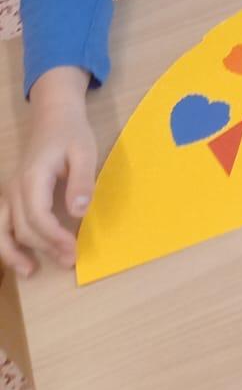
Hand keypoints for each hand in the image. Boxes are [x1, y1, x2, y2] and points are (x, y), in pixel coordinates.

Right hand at [0, 67, 94, 276]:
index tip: (73, 250)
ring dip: (15, 253)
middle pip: (23, 227)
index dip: (54, 237)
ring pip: (4, 229)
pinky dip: (5, 244)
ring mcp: (9, 193)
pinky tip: (19, 260)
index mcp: (33, 177)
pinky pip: (0, 224)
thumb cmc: (72, 134)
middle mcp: (15, 188)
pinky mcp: (10, 196)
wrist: (54, 117)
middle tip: (70, 260)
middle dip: (45, 247)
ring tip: (32, 271)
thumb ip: (82, 181)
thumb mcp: (85, 152)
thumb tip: (78, 212)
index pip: (37, 216)